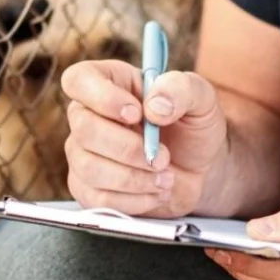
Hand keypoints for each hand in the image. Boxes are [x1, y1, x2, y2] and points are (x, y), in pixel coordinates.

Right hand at [60, 60, 229, 215]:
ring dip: (134, 177)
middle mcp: (88, 115)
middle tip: (162, 156)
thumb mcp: (201, 98)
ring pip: (89, 167)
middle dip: (129, 148)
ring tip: (165, 177)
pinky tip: (155, 190)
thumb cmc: (193, 128)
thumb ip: (181, 89)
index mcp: (109, 82)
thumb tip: (154, 107)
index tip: (136, 113)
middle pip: (83, 129)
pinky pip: (98, 198)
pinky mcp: (87, 188)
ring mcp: (83, 153)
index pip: (78, 80)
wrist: (200, 171)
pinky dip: (134, 199)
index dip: (101, 97)